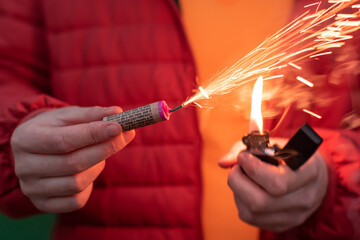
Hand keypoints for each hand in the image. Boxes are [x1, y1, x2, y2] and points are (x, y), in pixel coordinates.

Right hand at [11, 106, 134, 212]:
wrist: (36, 149)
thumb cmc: (55, 128)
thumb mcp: (69, 116)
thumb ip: (92, 114)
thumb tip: (117, 112)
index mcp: (25, 139)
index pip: (62, 141)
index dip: (92, 135)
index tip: (118, 127)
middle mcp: (24, 167)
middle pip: (71, 164)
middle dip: (103, 150)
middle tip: (124, 136)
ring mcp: (32, 189)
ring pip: (76, 184)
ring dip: (97, 167)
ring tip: (100, 154)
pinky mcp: (44, 203)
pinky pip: (76, 201)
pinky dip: (90, 186)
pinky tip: (90, 171)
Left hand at [219, 139, 327, 231]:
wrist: (313, 177)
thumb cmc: (289, 155)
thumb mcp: (275, 143)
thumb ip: (247, 147)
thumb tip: (223, 162)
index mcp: (308, 173)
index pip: (277, 182)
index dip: (253, 169)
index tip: (244, 157)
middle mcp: (304, 198)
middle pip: (260, 202)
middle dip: (238, 181)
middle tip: (236, 167)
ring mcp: (294, 216)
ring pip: (252, 212)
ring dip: (237, 191)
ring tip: (241, 176)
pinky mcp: (282, 224)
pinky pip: (250, 218)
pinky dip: (240, 201)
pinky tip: (246, 188)